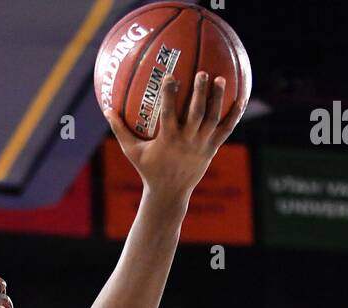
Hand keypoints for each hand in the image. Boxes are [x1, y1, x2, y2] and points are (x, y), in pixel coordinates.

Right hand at [105, 72, 244, 203]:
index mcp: (168, 140)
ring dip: (217, 99)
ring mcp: (201, 146)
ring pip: (212, 119)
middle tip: (202, 72)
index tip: (170, 76)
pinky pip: (225, 129)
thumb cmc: (149, 170)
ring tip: (221, 79)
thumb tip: (106, 108)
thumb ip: (120, 130)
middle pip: (196, 114)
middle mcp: (187, 141)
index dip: (169, 95)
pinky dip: (233, 115)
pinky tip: (240, 98)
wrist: (170, 194)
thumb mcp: (132, 152)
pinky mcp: (212, 149)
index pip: (168, 114)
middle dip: (199, 93)